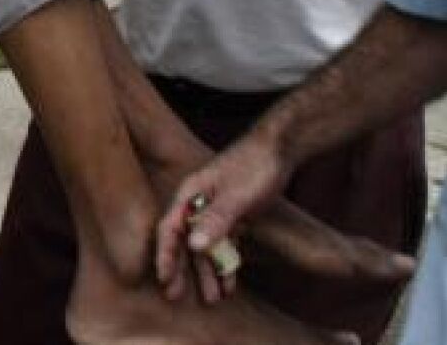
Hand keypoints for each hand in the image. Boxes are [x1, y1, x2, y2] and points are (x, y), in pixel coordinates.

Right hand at [154, 133, 415, 299]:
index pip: (170, 228)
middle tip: (175, 296)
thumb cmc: (256, 166)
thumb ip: (216, 219)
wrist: (282, 148)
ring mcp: (214, 209)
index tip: (164, 278)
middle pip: (184, 240)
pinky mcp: (232, 215)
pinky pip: (224, 244)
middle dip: (181, 269)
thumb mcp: (238, 195)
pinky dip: (226, 263)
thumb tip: (194, 245)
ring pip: (205, 245)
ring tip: (212, 299)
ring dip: (207, 271)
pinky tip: (231, 283)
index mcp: (190, 193)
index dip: (165, 254)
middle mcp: (197, 202)